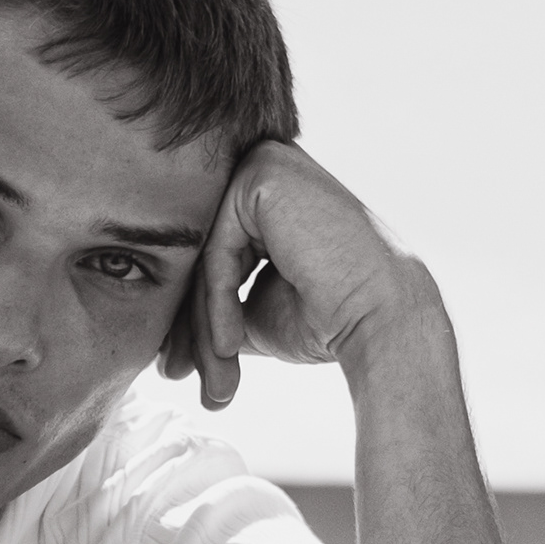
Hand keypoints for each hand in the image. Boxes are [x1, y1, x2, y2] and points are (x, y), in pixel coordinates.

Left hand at [161, 141, 439, 410]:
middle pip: (199, 257)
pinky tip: (229, 345)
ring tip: (216, 380)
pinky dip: (217, 305)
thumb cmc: (327, 321)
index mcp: (263, 196)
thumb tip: (164, 337)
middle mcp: (262, 168)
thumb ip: (212, 306)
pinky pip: (216, 252)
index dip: (190, 319)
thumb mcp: (252, 314)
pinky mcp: (262, 174)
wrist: (381, 320)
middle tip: (180, 379)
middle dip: (189, 328)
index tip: (178, 372)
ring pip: (202, 258)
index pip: (206, 259)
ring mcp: (263, 163)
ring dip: (202, 327)